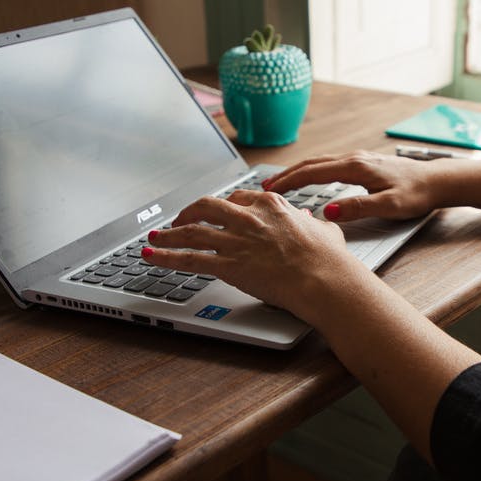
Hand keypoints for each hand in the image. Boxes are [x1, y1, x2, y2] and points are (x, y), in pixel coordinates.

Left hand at [140, 190, 373, 319]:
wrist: (324, 280)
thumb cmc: (329, 260)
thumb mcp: (324, 231)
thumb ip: (311, 224)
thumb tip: (308, 221)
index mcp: (271, 206)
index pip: (237, 200)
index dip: (221, 207)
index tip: (214, 213)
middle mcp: (249, 218)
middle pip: (207, 207)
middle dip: (189, 213)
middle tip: (179, 220)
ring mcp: (236, 241)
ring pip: (191, 231)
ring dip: (168, 234)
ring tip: (153, 237)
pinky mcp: (228, 265)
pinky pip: (189, 258)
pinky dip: (165, 257)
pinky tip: (151, 257)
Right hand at [262, 150, 441, 221]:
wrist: (438, 181)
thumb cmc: (417, 194)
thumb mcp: (388, 206)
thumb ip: (357, 208)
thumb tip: (327, 211)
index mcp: (356, 167)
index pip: (313, 172)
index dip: (289, 181)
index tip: (269, 189)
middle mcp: (355, 159)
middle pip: (312, 163)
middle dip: (287, 174)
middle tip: (264, 186)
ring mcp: (359, 159)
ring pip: (321, 162)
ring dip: (299, 171)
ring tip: (281, 183)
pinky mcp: (365, 164)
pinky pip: (331, 164)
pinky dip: (313, 171)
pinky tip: (311, 179)